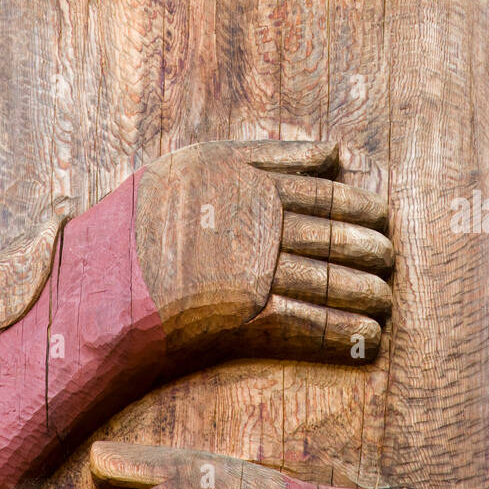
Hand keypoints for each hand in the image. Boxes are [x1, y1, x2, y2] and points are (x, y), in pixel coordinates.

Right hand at [134, 138, 391, 362]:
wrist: (98, 274)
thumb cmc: (142, 214)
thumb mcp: (198, 163)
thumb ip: (265, 153)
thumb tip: (333, 151)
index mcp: (249, 181)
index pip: (323, 190)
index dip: (358, 203)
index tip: (379, 211)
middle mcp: (258, 222)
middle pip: (334, 233)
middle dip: (370, 247)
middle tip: (390, 255)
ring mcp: (254, 269)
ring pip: (330, 279)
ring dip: (366, 292)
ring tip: (386, 299)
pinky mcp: (246, 314)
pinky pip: (309, 324)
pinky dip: (344, 333)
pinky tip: (369, 337)